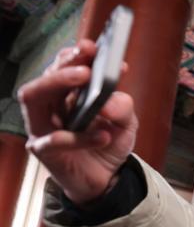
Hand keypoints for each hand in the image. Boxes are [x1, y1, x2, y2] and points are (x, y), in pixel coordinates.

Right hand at [18, 38, 137, 204]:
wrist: (106, 179)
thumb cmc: (109, 142)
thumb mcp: (127, 122)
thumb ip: (123, 106)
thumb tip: (110, 100)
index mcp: (68, 92)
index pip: (63, 66)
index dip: (76, 54)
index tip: (94, 47)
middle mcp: (50, 105)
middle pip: (45, 76)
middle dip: (64, 64)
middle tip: (86, 61)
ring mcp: (42, 126)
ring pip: (33, 98)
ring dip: (57, 83)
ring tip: (85, 77)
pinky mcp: (43, 151)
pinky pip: (53, 139)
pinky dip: (79, 137)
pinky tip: (103, 136)